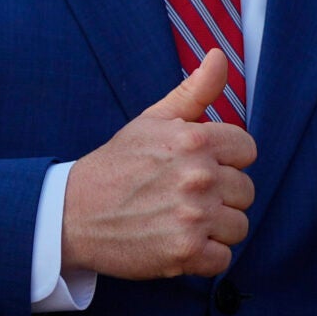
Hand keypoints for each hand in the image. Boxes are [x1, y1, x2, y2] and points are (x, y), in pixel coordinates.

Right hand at [60, 51, 257, 280]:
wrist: (69, 215)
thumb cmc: (116, 165)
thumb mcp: (153, 121)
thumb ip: (195, 91)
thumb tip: (218, 55)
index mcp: (196, 140)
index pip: (247, 151)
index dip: (226, 161)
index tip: (199, 168)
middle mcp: (199, 177)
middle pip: (246, 191)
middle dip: (221, 196)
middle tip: (184, 198)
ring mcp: (193, 216)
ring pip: (239, 226)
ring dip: (215, 229)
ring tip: (182, 221)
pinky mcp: (183, 252)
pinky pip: (223, 259)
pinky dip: (205, 258)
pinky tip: (180, 244)